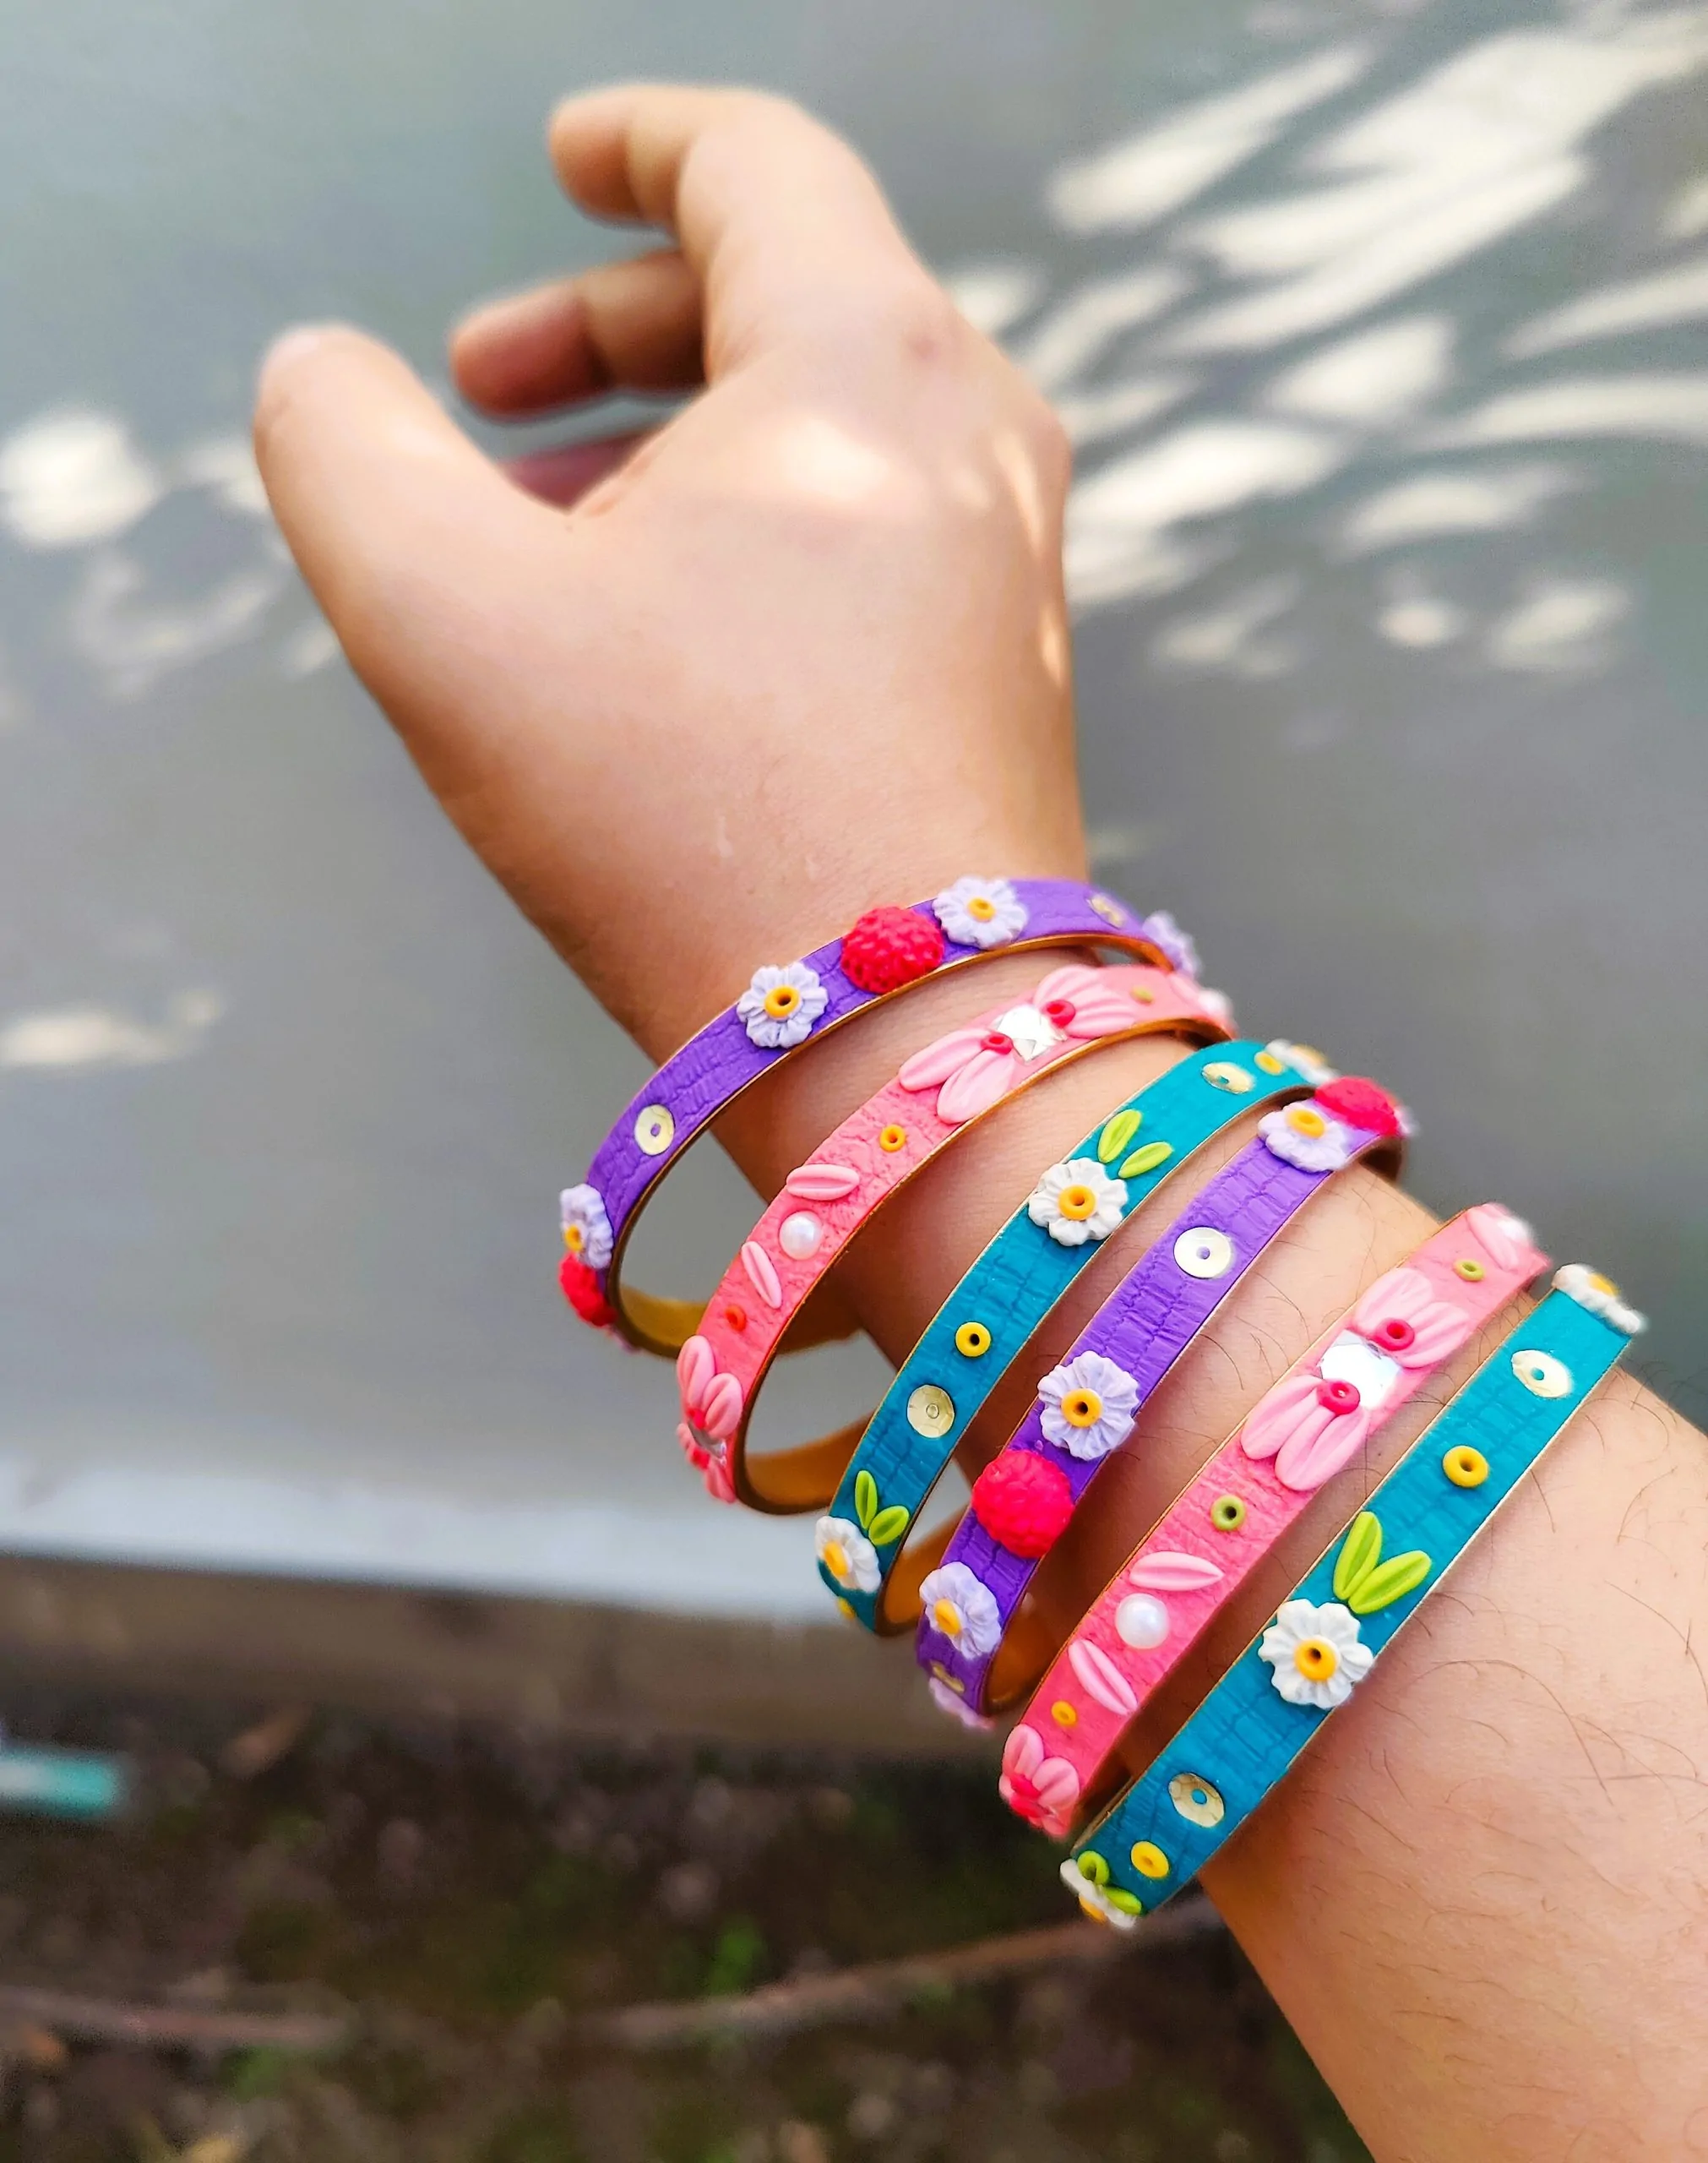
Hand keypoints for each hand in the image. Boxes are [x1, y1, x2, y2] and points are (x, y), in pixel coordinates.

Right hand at [253, 84, 1082, 1058]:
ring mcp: (1006, 556)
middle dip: (610, 326)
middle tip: (476, 390)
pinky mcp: (1003, 667)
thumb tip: (328, 377)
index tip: (559, 159)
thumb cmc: (691, 823)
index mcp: (868, 355)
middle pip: (783, 296)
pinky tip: (644, 635)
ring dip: (663, 446)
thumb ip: (343, 450)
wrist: (911, 1047)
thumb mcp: (446, 616)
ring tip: (527, 533)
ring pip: (818, 433)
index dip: (637, 141)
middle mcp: (972, 431)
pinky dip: (742, 537)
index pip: (755, 164)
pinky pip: (859, 537)